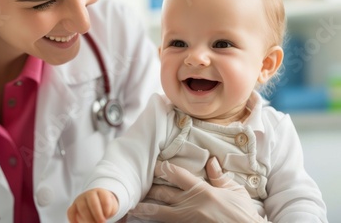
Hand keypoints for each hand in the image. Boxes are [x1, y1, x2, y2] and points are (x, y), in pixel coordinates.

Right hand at [67, 188, 118, 222]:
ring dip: (88, 218)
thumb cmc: (104, 205)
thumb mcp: (110, 207)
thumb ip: (108, 211)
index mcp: (101, 192)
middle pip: (92, 203)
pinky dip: (73, 219)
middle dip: (97, 215)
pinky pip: (70, 211)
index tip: (107, 217)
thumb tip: (103, 219)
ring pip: (82, 207)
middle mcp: (89, 194)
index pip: (105, 200)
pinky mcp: (73, 206)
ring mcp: (80, 199)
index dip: (107, 211)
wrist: (96, 200)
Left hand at [128, 157, 268, 222]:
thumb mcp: (235, 192)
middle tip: (138, 182)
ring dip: (146, 208)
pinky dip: (159, 221)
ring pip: (161, 213)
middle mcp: (192, 205)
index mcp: (203, 191)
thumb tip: (210, 161)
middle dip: (150, 187)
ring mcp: (188, 220)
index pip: (177, 174)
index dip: (163, 168)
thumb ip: (219, 177)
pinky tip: (149, 220)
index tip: (155, 164)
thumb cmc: (244, 214)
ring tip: (134, 206)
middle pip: (164, 193)